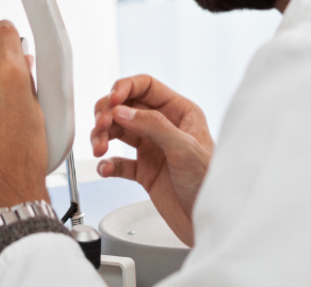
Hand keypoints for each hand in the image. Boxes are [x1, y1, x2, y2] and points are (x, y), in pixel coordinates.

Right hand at [90, 75, 213, 245]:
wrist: (211, 224)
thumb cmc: (211, 185)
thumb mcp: (184, 149)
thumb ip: (152, 125)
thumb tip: (121, 110)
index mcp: (179, 112)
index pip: (145, 86)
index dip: (124, 88)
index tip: (111, 101)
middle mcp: (163, 126)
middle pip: (125, 107)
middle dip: (107, 114)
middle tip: (100, 127)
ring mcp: (152, 148)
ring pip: (117, 131)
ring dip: (103, 137)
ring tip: (99, 149)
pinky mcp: (144, 171)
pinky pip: (118, 161)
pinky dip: (108, 163)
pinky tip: (105, 168)